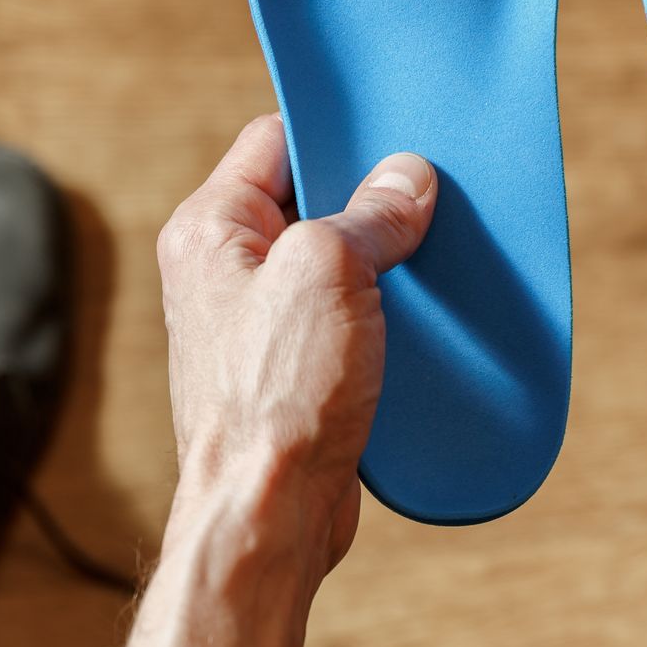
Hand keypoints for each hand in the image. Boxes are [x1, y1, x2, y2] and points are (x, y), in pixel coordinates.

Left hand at [105, 114, 436, 646]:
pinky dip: (386, 316)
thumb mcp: (330, 271)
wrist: (268, 513)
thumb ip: (369, 213)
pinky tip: (427, 318)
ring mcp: (259, 324)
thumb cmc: (276, 394)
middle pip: (312, 200)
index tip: (397, 135)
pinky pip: (347, 319)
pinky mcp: (292, 372)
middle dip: (373, 200)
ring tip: (436, 258)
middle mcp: (225, 271)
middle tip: (430, 199)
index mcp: (211, 228)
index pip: (275, 139)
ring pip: (336, 263)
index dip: (338, 132)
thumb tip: (408, 179)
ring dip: (387, 262)